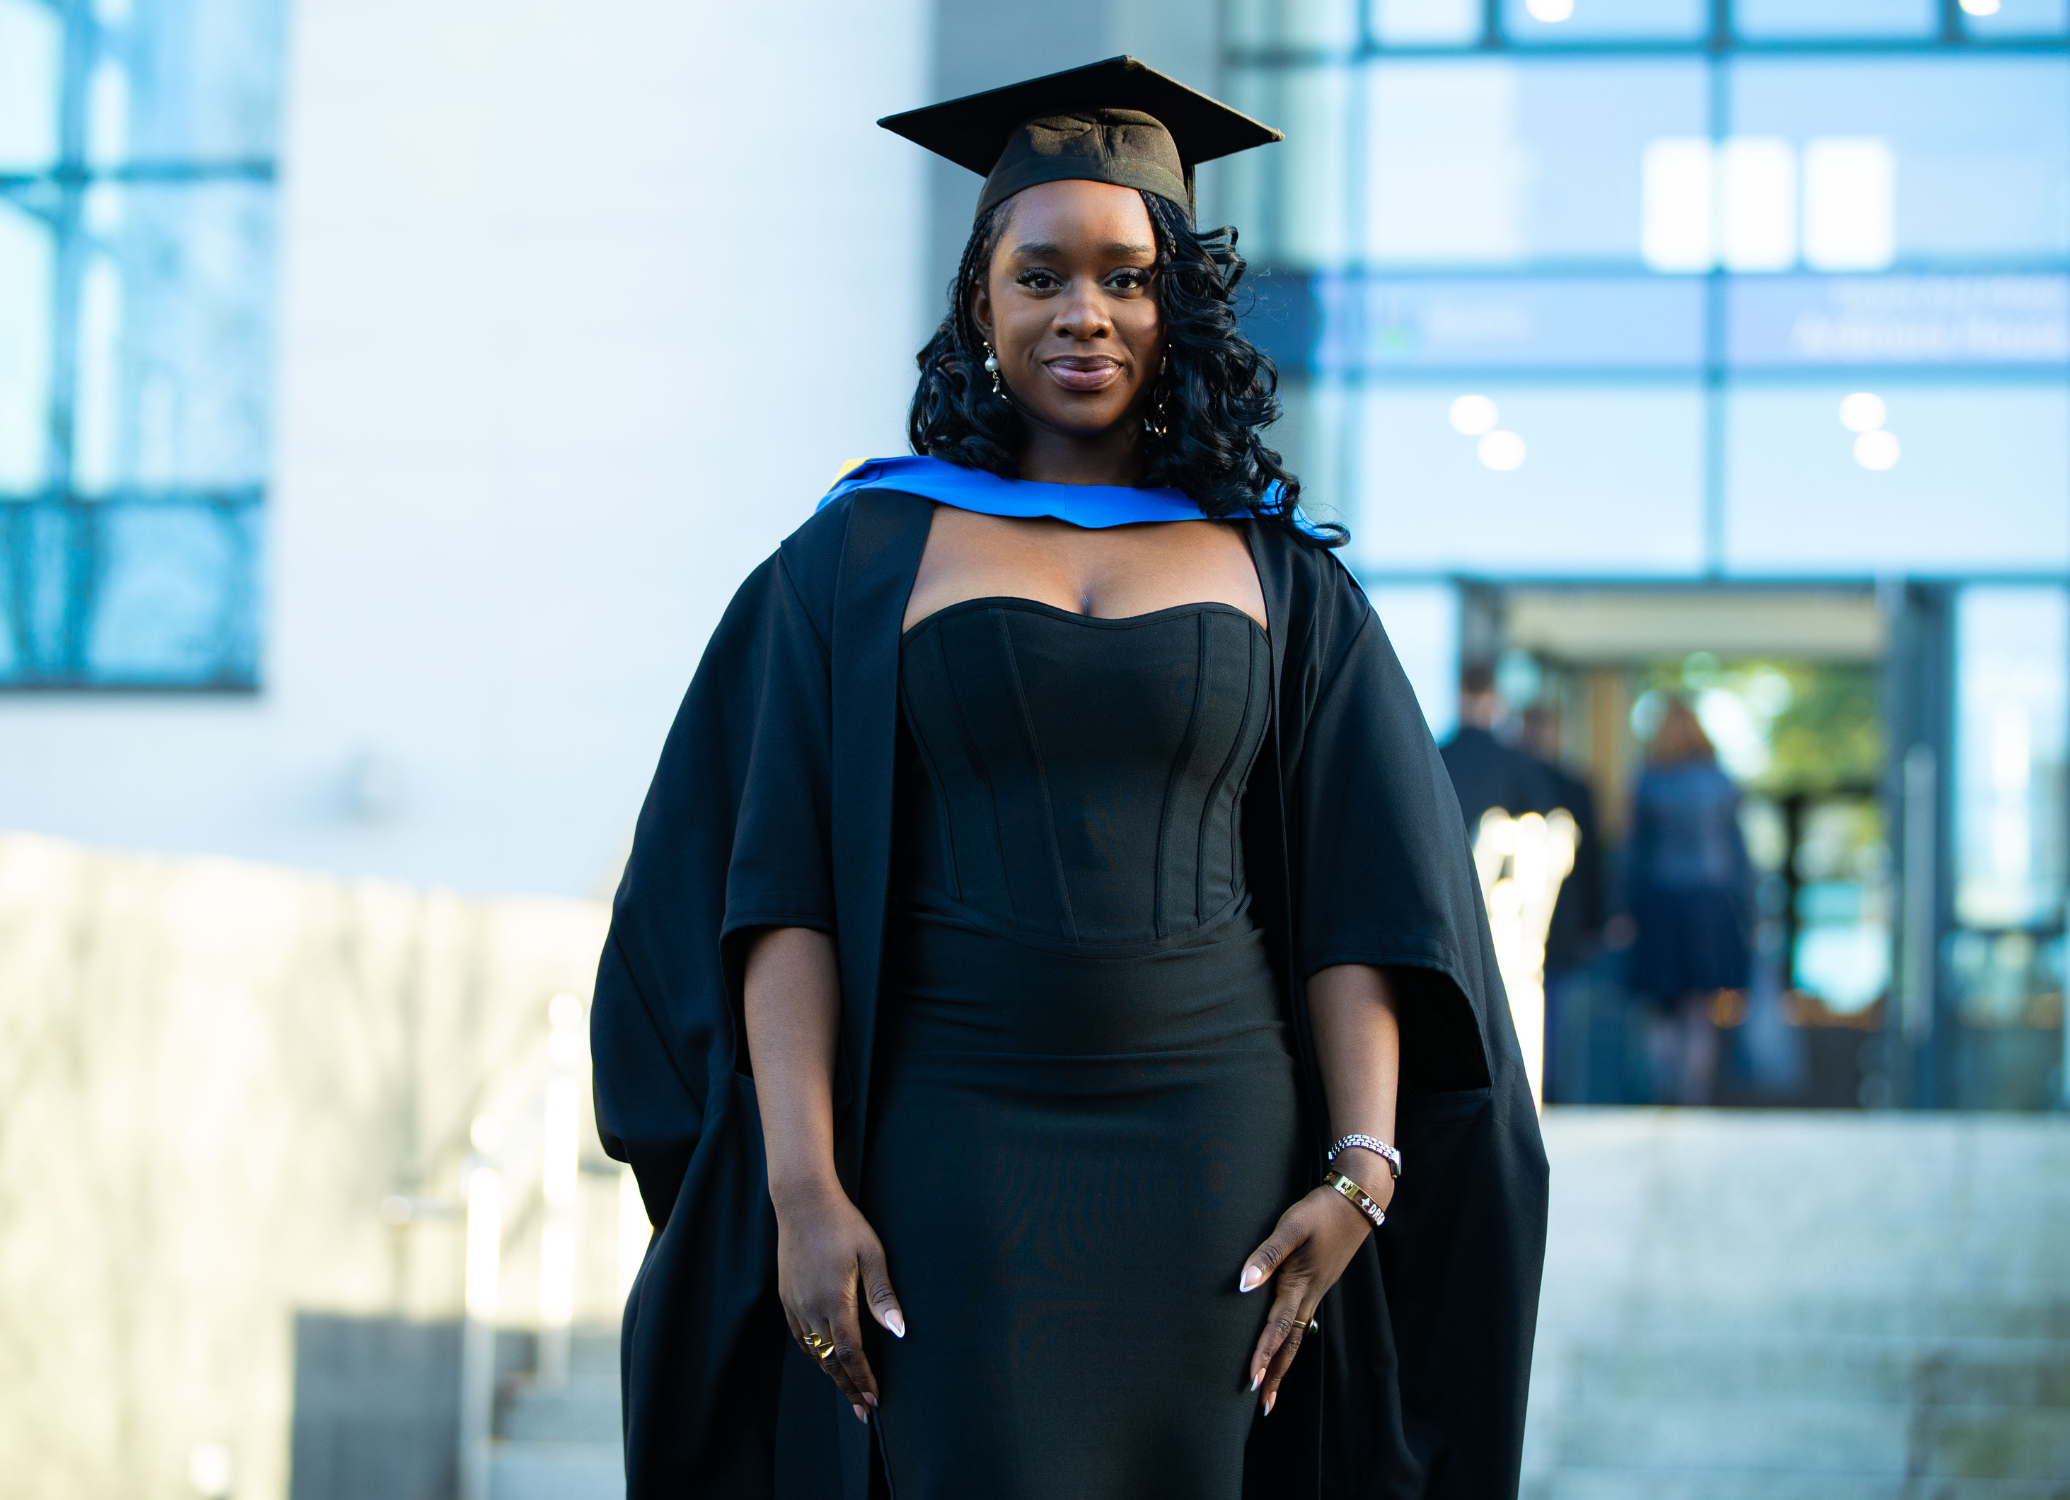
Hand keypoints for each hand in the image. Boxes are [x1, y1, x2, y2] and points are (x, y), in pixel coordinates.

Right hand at [773, 1181, 906, 1424]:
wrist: (802, 1202)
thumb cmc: (844, 1224)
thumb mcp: (872, 1254)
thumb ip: (882, 1295)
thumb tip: (899, 1331)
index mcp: (835, 1300)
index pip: (851, 1353)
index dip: (864, 1380)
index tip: (875, 1401)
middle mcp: (811, 1308)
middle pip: (831, 1360)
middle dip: (848, 1387)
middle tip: (862, 1412)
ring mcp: (795, 1304)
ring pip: (814, 1352)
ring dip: (831, 1373)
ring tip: (848, 1390)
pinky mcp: (786, 1296)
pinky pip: (800, 1336)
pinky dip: (814, 1354)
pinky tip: (824, 1358)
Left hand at [1238, 1151, 1393, 1414]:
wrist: (1359, 1200)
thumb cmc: (1321, 1210)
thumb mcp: (1292, 1226)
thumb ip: (1267, 1254)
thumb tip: (1244, 1284)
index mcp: (1300, 1284)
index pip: (1278, 1328)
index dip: (1263, 1355)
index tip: (1250, 1382)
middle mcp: (1310, 1294)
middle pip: (1291, 1343)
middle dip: (1277, 1374)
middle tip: (1264, 1405)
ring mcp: (1317, 1290)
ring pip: (1298, 1334)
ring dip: (1284, 1361)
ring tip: (1272, 1385)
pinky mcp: (1320, 1282)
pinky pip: (1303, 1320)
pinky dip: (1292, 1340)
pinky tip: (1287, 1344)